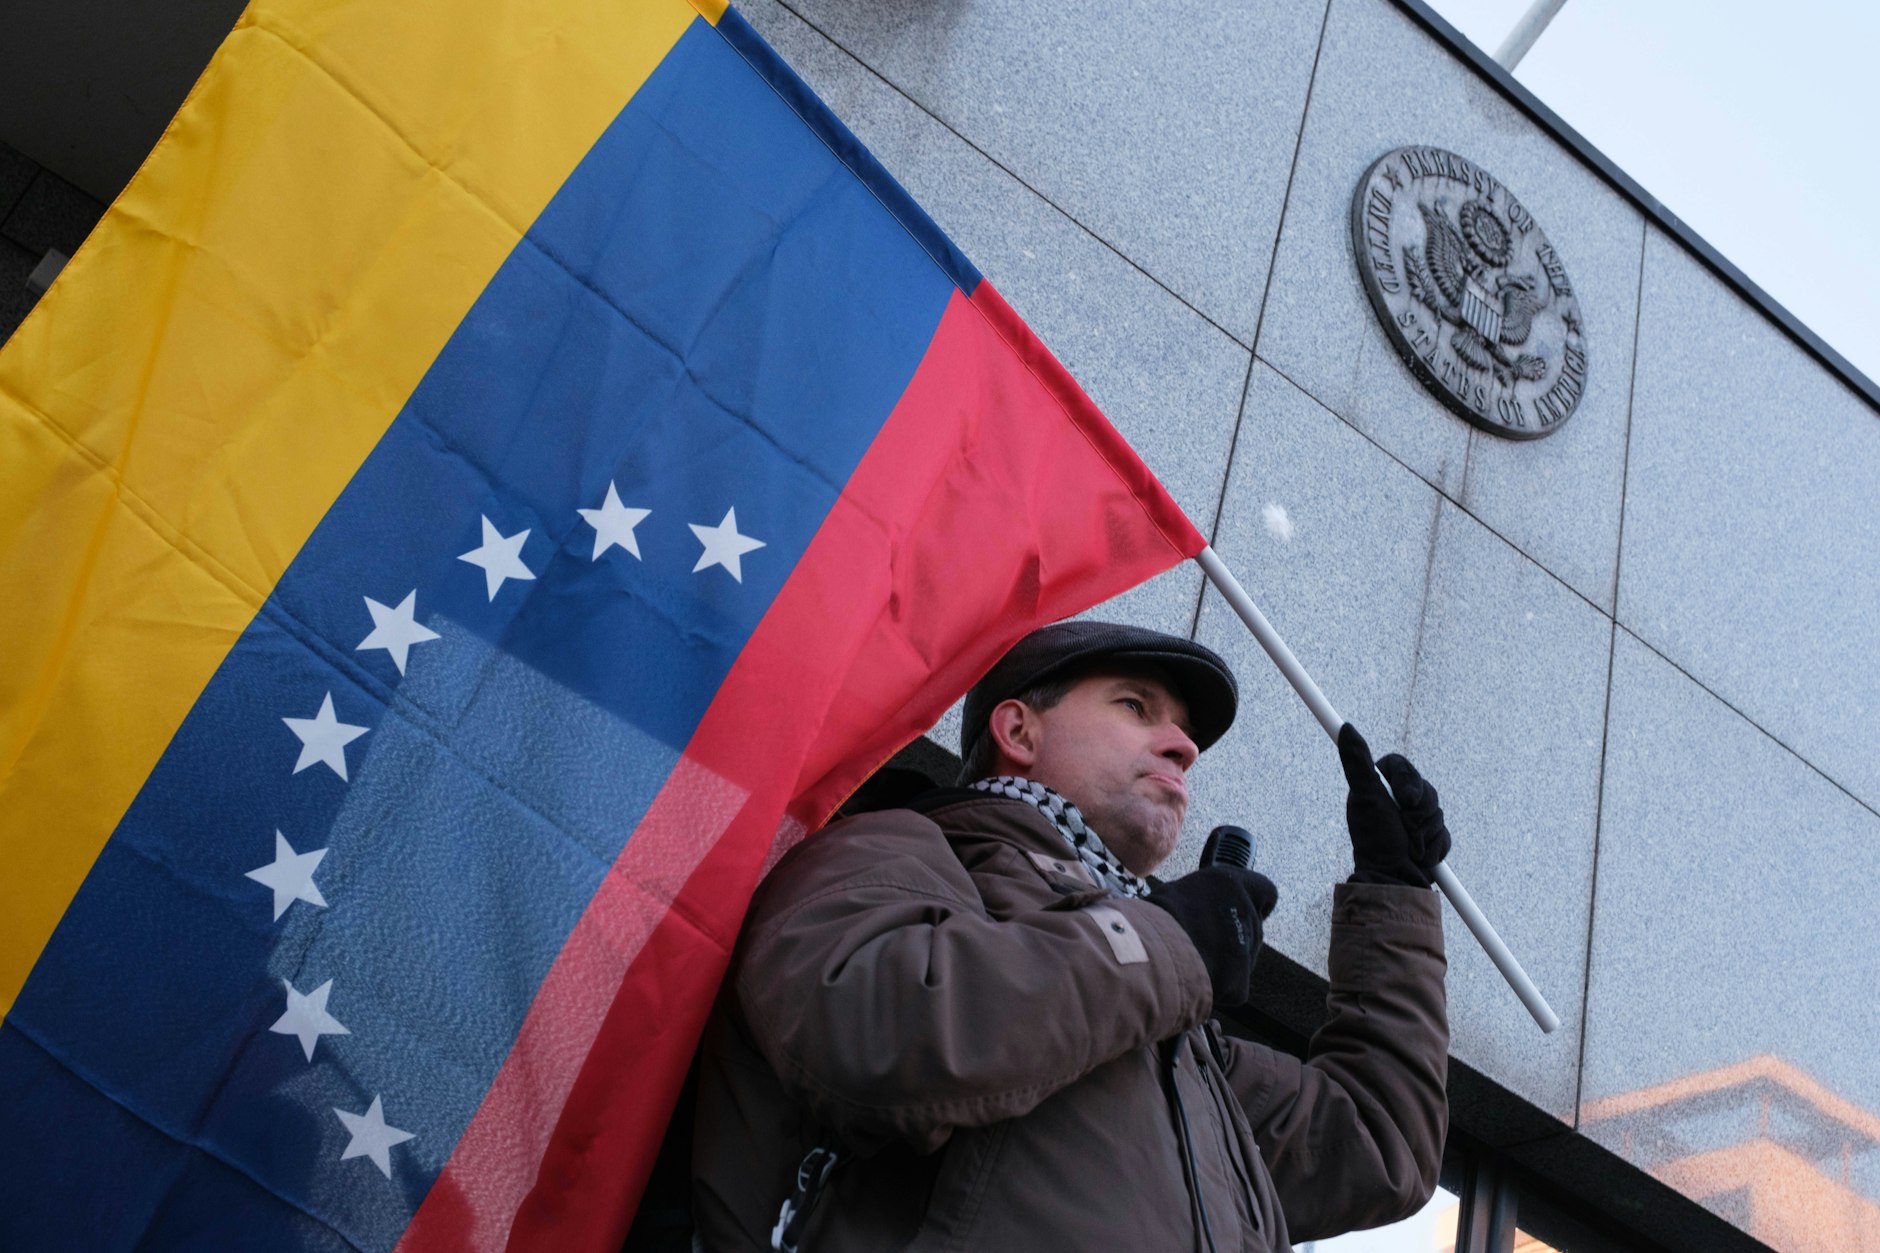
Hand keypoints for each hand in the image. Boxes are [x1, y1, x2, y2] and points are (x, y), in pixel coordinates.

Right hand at [1145, 866, 1278, 1008]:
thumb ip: (1199, 898)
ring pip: (1242, 959)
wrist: (1153, 951)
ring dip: (1224, 962)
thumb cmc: (1156, 917)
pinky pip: (1232, 988)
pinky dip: (1217, 989)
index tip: (1243, 910)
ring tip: (1192, 961)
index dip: (1257, 903)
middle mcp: (1246, 914)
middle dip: (1232, 937)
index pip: (1266, 890)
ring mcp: (1247, 950)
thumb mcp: (1176, 893)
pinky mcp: (1241, 983)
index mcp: (1231, 885)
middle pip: (1252, 929)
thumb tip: (1196, 907)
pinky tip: (1194, 981)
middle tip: (1203, 943)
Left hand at [1337, 723, 1451, 888]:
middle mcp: (1396, 800)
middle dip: (1419, 814)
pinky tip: (1420, 856)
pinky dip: (1434, 847)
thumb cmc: (1376, 840)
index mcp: (1379, 786)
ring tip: (1410, 846)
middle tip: (1406, 829)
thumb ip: (1357, 762)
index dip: (1410, 782)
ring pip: (1438, 812)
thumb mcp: (1366, 797)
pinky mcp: (1429, 837)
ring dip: (1426, 832)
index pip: (1403, 767)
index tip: (1406, 800)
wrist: (1395, 880)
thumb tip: (1346, 728)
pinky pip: (1444, 834)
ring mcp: (1414, 819)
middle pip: (1426, 790)